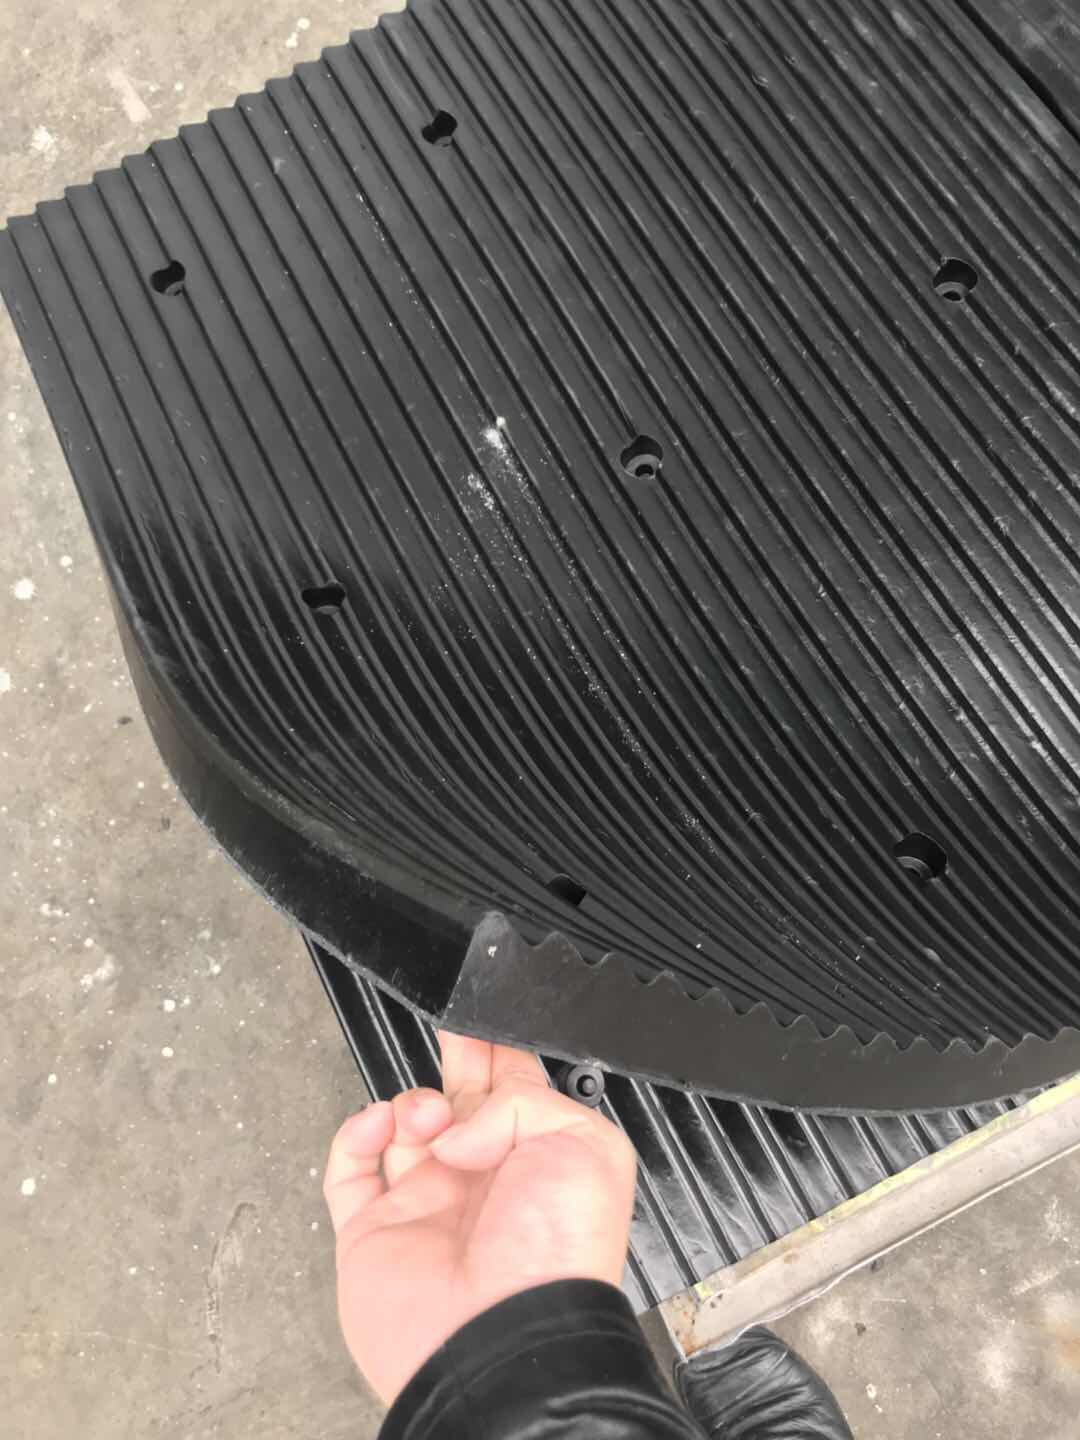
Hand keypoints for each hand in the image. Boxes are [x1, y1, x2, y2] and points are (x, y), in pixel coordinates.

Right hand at [323, 1031, 636, 1405]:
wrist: (500, 1337)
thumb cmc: (556, 1255)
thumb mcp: (584, 1146)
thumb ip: (523, 1101)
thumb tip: (458, 1123)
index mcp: (536, 1161)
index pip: (512, 1090)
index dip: (497, 1051)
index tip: (482, 1020)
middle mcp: (481, 1181)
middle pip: (457, 1101)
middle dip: (454, 1059)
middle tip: (450, 1029)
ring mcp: (423, 1204)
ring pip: (403, 1125)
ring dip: (411, 1102)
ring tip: (429, 1120)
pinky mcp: (372, 1229)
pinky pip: (349, 1168)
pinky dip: (355, 1134)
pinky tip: (379, 1126)